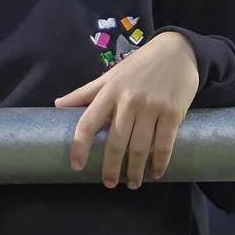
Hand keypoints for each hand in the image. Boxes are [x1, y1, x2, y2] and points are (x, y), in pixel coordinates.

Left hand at [56, 31, 199, 188]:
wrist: (177, 51)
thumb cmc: (139, 66)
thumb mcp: (110, 76)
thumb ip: (85, 93)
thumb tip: (57, 105)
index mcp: (109, 91)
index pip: (87, 122)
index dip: (79, 146)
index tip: (77, 166)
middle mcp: (128, 100)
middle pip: (114, 142)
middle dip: (110, 167)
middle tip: (109, 183)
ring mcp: (152, 107)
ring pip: (139, 147)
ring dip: (134, 170)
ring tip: (131, 183)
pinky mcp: (173, 112)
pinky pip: (164, 143)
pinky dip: (160, 162)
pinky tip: (155, 173)